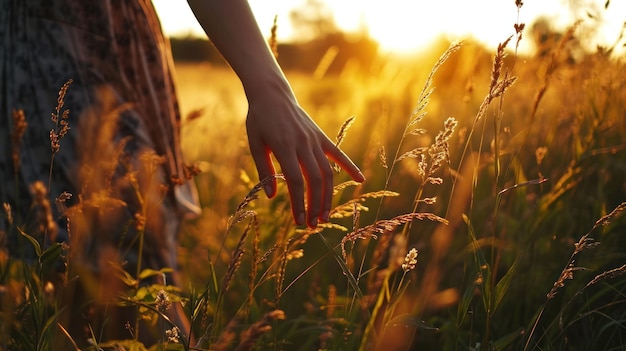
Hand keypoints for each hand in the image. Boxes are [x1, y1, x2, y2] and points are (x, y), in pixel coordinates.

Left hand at [246, 89, 363, 227]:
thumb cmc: (259, 120)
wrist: (272, 94)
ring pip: (327, 172)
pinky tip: (360, 181)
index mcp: (284, 146)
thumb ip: (264, 171)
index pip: (295, 181)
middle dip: (315, 205)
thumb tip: (272, 197)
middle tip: (313, 225)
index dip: (298, 203)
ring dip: (327, 196)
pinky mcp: (321, 136)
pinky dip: (350, 167)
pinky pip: (339, 154)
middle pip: (314, 180)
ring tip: (324, 216)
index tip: (299, 222)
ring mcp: (315, 140)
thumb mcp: (255, 144)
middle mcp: (303, 144)